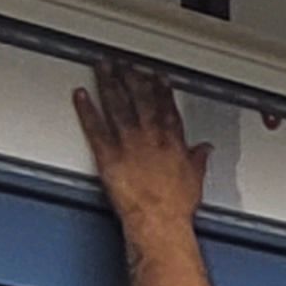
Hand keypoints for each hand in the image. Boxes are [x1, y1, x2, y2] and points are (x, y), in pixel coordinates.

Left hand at [74, 55, 211, 227]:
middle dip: (133, 77)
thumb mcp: (195, 181)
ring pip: (118, 105)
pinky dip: (86, 110)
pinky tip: (81, 95)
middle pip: (141, 99)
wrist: (159, 222)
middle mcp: (150, 137)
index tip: (156, 75)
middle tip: (125, 62)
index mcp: (172, 142)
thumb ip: (198, 160)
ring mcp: (128, 144)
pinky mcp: (108, 155)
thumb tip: (204, 150)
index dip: (161, 89)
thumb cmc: (176, 208)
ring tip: (103, 67)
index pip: (167, 108)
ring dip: (109, 83)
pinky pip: (95, 128)